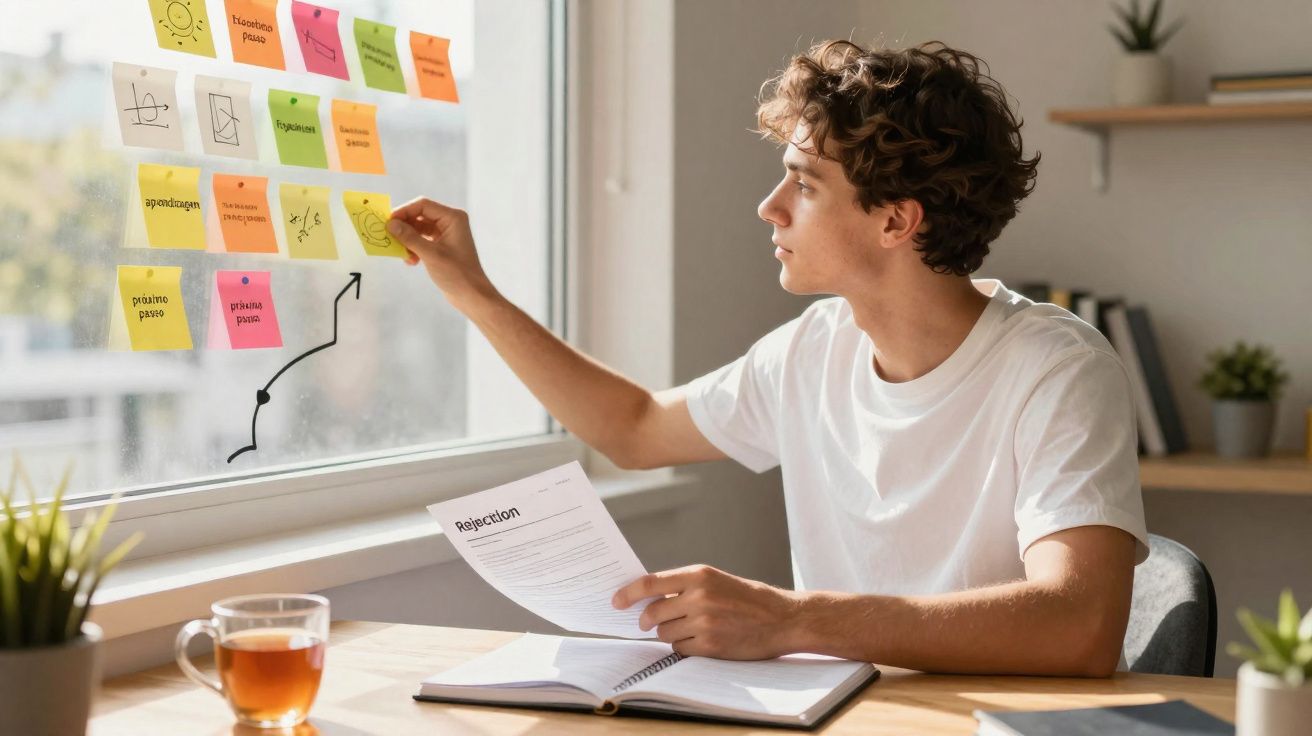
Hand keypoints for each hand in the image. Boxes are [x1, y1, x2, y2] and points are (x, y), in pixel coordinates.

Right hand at [387, 197, 497, 310]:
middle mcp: (450, 222)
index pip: (423, 205)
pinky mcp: (441, 245)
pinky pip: (421, 240)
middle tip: (389, 237)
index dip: (404, 211)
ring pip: (418, 229)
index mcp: (453, 218)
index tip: (388, 222)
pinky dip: (413, 248)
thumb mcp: (430, 254)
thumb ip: (409, 238)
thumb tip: (390, 224)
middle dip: (404, 228)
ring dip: (407, 240)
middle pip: (419, 216)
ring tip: (403, 255)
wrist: (471, 295)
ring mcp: (445, 234)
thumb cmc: (457, 274)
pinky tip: (411, 261)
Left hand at [612, 564, 804, 659]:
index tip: (616, 601)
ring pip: (664, 633)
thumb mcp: (716, 581)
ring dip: (669, 634)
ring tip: (688, 629)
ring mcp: (705, 622)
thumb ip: (684, 586)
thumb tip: (647, 598)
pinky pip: (680, 649)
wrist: (782, 618)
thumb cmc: (747, 598)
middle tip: (647, 623)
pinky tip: (699, 640)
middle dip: (647, 621)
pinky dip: (683, 647)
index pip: (650, 583)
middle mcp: (699, 596)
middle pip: (653, 612)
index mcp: (699, 575)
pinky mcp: (711, 645)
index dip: (628, 593)